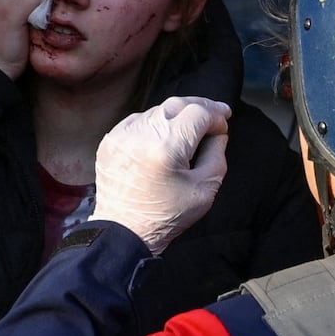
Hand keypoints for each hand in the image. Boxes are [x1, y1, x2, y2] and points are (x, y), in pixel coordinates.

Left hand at [90, 96, 230, 254]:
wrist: (124, 231)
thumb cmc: (167, 215)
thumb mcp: (205, 189)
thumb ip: (216, 154)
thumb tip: (217, 132)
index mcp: (166, 147)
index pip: (198, 113)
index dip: (215, 114)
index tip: (224, 122)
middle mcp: (141, 134)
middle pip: (176, 104)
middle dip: (199, 106)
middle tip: (214, 115)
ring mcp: (122, 135)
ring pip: (157, 110)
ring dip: (176, 115)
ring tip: (190, 127)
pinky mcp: (110, 140)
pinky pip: (138, 120)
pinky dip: (154, 123)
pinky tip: (163, 136)